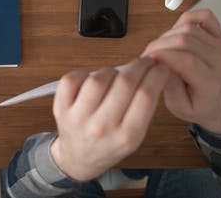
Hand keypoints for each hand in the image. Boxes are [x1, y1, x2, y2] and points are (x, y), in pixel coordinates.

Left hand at [50, 58, 169, 180]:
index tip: (160, 67)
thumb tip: (154, 70)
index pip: (146, 95)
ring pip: (98, 78)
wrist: (79, 159)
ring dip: (111, 71)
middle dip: (139, 66)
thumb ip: (145, 108)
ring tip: (115, 77)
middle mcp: (101, 128)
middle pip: (124, 83)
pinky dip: (83, 73)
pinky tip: (90, 79)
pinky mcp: (60, 109)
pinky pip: (71, 80)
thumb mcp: (136, 136)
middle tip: (143, 61)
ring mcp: (78, 118)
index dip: (156, 75)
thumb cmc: (109, 144)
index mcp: (126, 136)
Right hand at [142, 9, 220, 133]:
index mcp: (211, 83)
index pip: (188, 61)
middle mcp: (218, 61)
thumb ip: (170, 89)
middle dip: (159, 45)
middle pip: (186, 41)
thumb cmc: (198, 105)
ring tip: (158, 49)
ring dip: (166, 35)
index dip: (163, 56)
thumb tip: (159, 68)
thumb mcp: (179, 108)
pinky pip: (204, 17)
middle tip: (147, 56)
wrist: (218, 102)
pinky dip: (186, 18)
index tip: (146, 60)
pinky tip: (175, 31)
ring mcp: (219, 46)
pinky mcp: (217, 36)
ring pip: (189, 28)